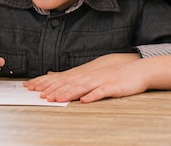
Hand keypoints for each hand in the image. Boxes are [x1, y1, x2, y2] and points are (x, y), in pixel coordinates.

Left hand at [24, 54, 170, 102]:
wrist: (137, 71)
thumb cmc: (113, 76)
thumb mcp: (91, 75)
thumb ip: (73, 78)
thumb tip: (53, 77)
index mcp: (84, 75)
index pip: (62, 80)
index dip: (47, 85)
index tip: (33, 89)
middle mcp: (90, 77)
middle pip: (68, 84)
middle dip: (53, 90)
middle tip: (39, 96)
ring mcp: (101, 81)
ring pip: (82, 88)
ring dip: (68, 93)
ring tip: (56, 99)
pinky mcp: (113, 87)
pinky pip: (101, 92)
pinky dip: (92, 96)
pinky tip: (84, 100)